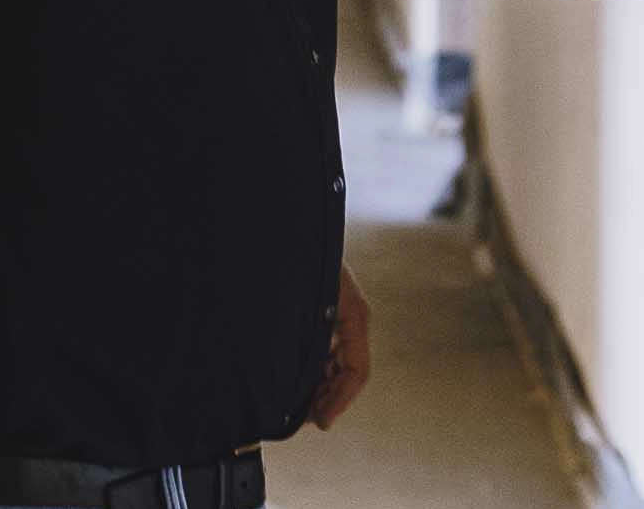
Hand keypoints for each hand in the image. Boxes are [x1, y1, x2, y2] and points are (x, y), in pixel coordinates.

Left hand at [307, 263, 371, 429]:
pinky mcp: (324, 308)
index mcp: (353, 314)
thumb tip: (306, 381)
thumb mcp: (307, 300)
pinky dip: (313, 368)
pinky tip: (292, 378)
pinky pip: (326, 347)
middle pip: (347, 370)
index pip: (357, 371)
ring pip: (336, 361)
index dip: (339, 401)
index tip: (320, 422)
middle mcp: (351, 314)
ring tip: (295, 404)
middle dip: (327, 397)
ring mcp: (339, 311)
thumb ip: (309, 342)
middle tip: (302, 418)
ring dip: (320, 385)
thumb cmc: (295, 256)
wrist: (286, 221)